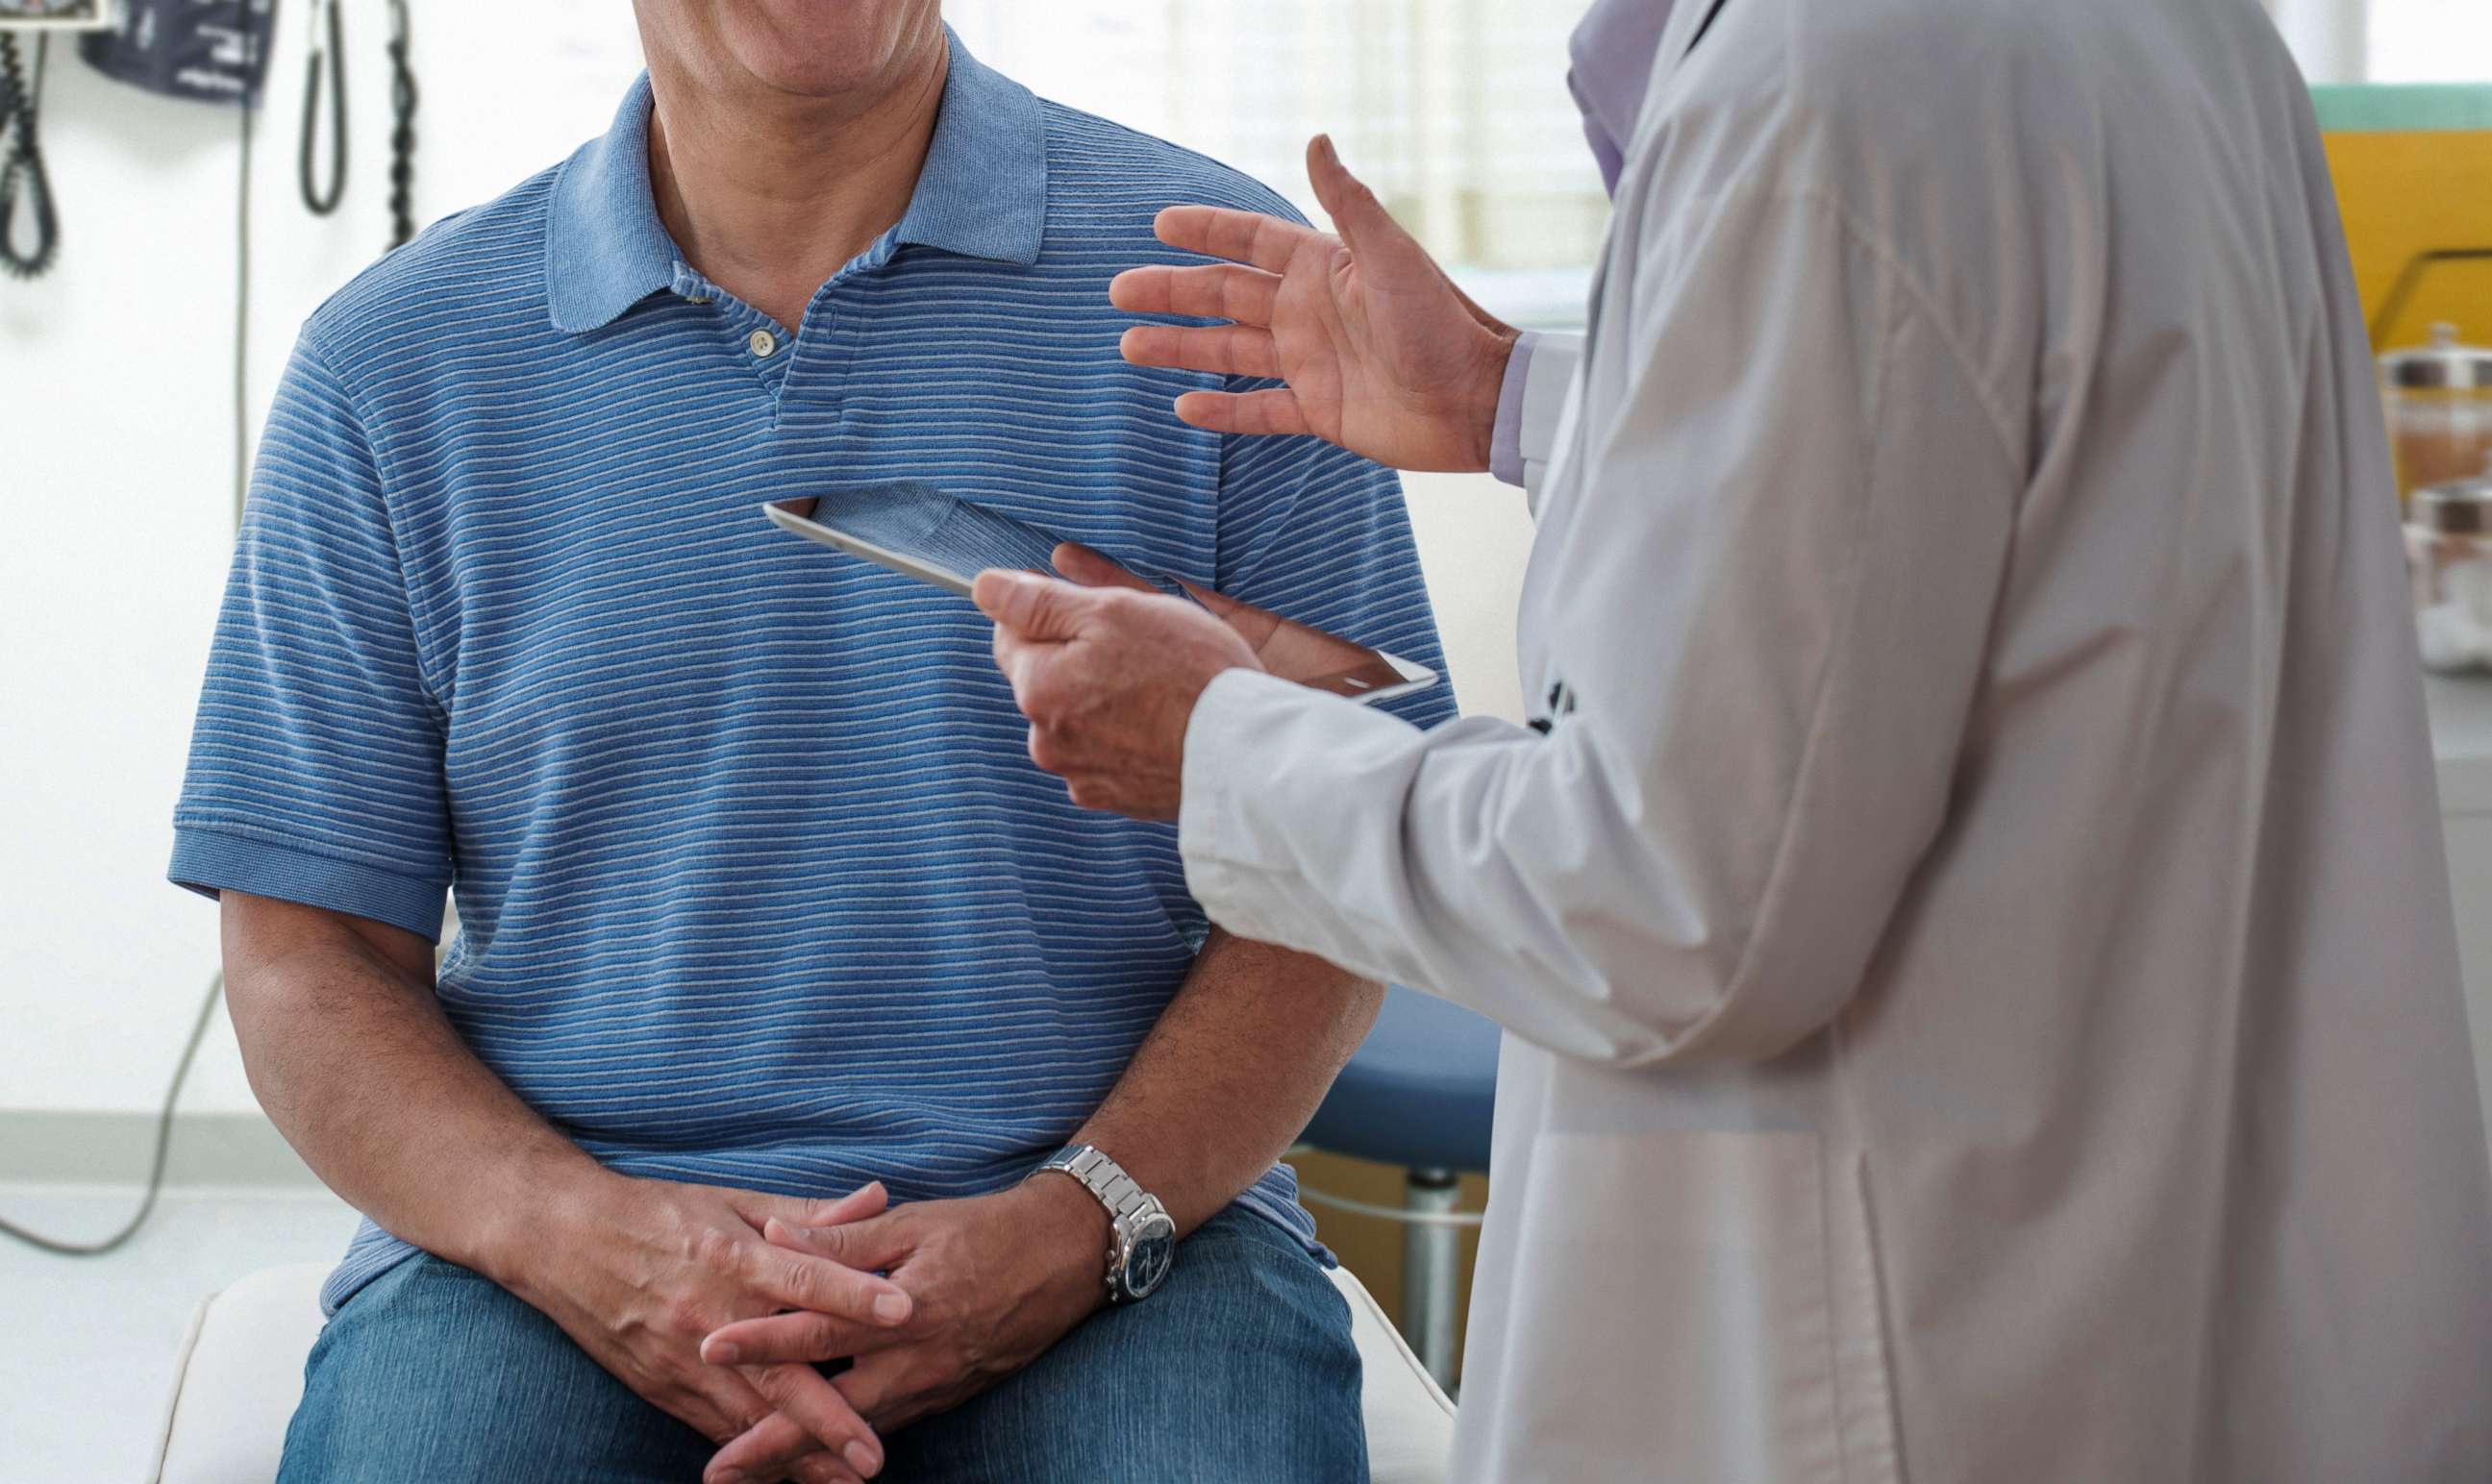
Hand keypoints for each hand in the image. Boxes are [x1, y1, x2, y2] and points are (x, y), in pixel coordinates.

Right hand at [500, 1175, 912, 1483]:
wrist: (564, 1239)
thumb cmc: (661, 1214)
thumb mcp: (736, 1201)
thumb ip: (810, 1215)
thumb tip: (880, 1198)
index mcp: (734, 1257)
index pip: (803, 1279)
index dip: (853, 1294)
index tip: (905, 1313)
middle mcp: (710, 1315)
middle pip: (778, 1371)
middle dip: (829, 1416)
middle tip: (874, 1453)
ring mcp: (683, 1358)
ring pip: (747, 1415)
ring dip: (795, 1453)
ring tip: (842, 1478)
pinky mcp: (662, 1387)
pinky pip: (713, 1427)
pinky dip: (750, 1455)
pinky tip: (784, 1474)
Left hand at [696, 1179, 1116, 1482]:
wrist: (1067, 1256)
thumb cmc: (988, 1229)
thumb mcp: (914, 1223)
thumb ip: (843, 1234)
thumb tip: (775, 1232)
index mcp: (904, 1309)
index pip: (819, 1329)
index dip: (762, 1341)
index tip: (708, 1352)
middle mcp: (917, 1360)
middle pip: (832, 1411)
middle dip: (772, 1445)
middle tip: (718, 1471)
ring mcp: (935, 1387)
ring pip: (858, 1431)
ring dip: (804, 1455)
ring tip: (752, 1472)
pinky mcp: (948, 1397)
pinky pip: (888, 1426)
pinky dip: (848, 1444)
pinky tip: (818, 1457)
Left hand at [971, 562, 1261, 818]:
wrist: (1248, 755)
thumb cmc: (1188, 673)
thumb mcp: (1112, 612)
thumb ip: (1039, 601)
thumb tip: (985, 588)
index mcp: (1037, 689)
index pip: (1011, 635)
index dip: (1053, 614)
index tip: (1099, 613)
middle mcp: (1046, 742)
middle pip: (1046, 681)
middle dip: (1080, 660)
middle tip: (1143, 649)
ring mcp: (1082, 777)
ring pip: (1078, 719)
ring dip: (1106, 701)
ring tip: (1163, 691)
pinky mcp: (1118, 800)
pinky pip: (1108, 755)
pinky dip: (1128, 738)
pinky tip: (1166, 726)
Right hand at [1110, 133, 1519, 471]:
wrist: (1474, 401)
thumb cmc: (1440, 323)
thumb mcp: (1391, 257)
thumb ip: (1349, 204)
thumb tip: (1318, 140)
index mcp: (1322, 269)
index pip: (1250, 241)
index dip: (1206, 229)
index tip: (1159, 224)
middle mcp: (1308, 312)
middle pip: (1225, 296)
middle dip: (1171, 292)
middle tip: (1117, 291)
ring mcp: (1311, 363)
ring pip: (1229, 352)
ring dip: (1180, 348)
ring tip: (1130, 345)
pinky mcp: (1319, 411)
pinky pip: (1258, 410)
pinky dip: (1221, 411)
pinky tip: (1182, 408)